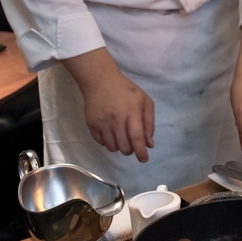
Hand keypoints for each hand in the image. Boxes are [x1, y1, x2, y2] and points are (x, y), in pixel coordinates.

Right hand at [62, 48, 154, 162]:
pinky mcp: (92, 125)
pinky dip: (108, 142)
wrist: (100, 81)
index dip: (141, 151)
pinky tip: (111, 132)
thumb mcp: (144, 100)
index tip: (144, 159)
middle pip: (124, 147)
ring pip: (112, 148)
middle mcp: (116, 119)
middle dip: (131, 150)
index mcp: (132, 111)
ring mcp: (102, 123)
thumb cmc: (126, 90)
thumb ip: (149, 122)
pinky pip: (101, 143)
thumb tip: (149, 144)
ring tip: (121, 136)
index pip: (137, 137)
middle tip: (132, 143)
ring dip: (119, 147)